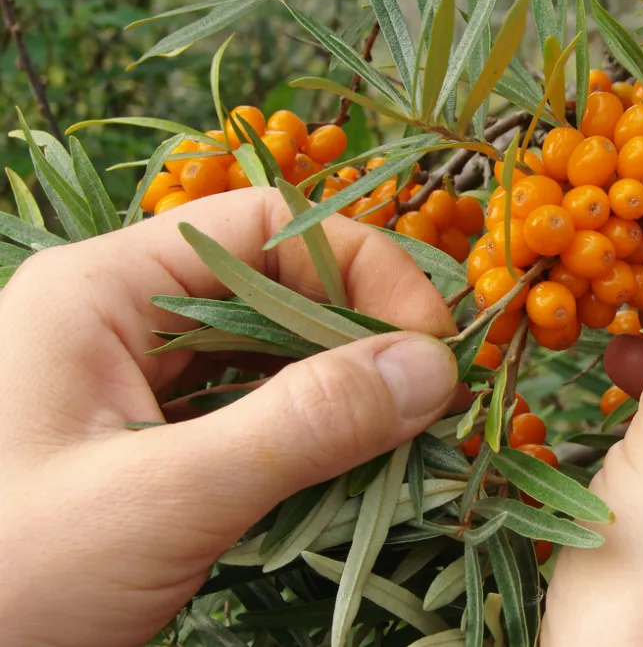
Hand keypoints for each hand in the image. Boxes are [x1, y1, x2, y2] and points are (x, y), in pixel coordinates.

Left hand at [0, 188, 459, 646]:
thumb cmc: (7, 582)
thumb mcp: (161, 498)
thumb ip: (302, 426)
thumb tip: (433, 367)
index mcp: (105, 290)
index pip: (266, 228)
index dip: (361, 270)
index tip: (429, 349)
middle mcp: (124, 318)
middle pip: (275, 286)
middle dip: (358, 338)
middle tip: (430, 403)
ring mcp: (137, 382)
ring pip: (269, 354)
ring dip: (340, 391)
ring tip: (402, 438)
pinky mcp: (153, 444)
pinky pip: (251, 413)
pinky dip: (307, 435)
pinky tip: (347, 467)